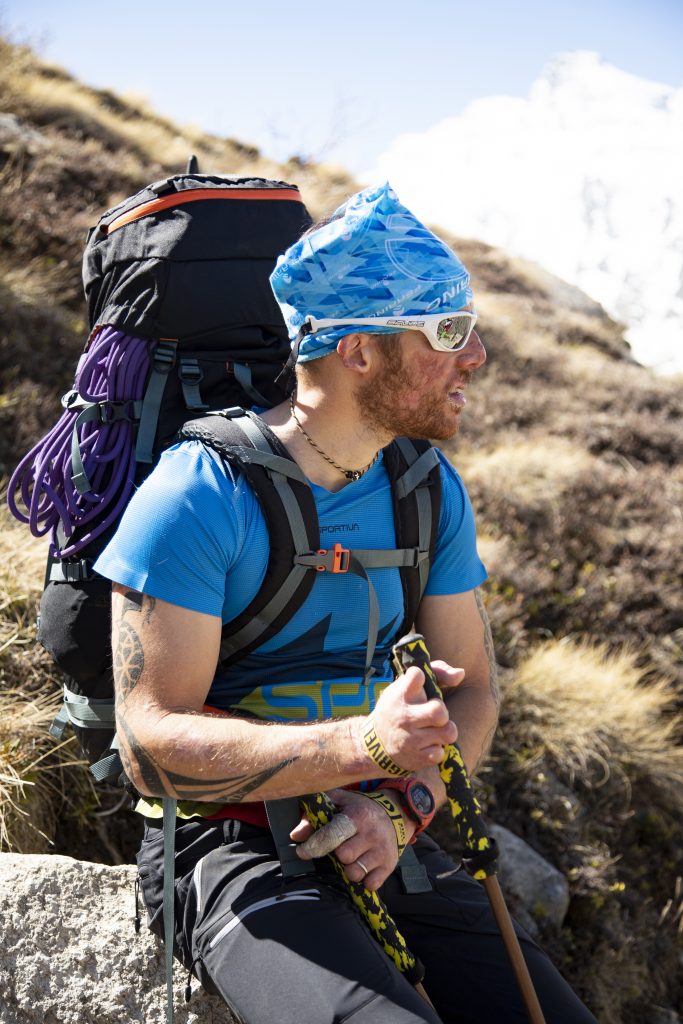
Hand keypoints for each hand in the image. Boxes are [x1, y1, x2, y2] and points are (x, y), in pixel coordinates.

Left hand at [292, 787, 414, 890]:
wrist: (394, 813)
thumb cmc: (358, 809)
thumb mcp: (337, 803)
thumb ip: (314, 817)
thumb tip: (295, 835)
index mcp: (356, 816)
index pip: (332, 835)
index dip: (313, 846)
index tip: (302, 852)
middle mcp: (371, 833)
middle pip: (344, 857)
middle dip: (337, 855)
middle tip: (340, 848)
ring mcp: (382, 851)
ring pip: (355, 873)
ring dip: (349, 870)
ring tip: (352, 859)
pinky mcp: (389, 865)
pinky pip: (370, 885)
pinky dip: (364, 880)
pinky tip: (364, 867)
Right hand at [361, 660, 462, 773]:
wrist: (374, 746)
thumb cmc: (400, 709)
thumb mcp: (407, 688)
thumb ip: (436, 673)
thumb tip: (461, 674)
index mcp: (400, 695)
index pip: (417, 676)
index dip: (420, 677)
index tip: (416, 684)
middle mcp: (404, 717)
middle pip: (439, 711)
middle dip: (442, 711)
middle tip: (433, 714)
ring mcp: (410, 739)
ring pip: (447, 733)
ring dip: (444, 731)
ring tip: (434, 730)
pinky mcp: (417, 758)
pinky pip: (440, 753)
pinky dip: (436, 750)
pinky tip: (426, 745)